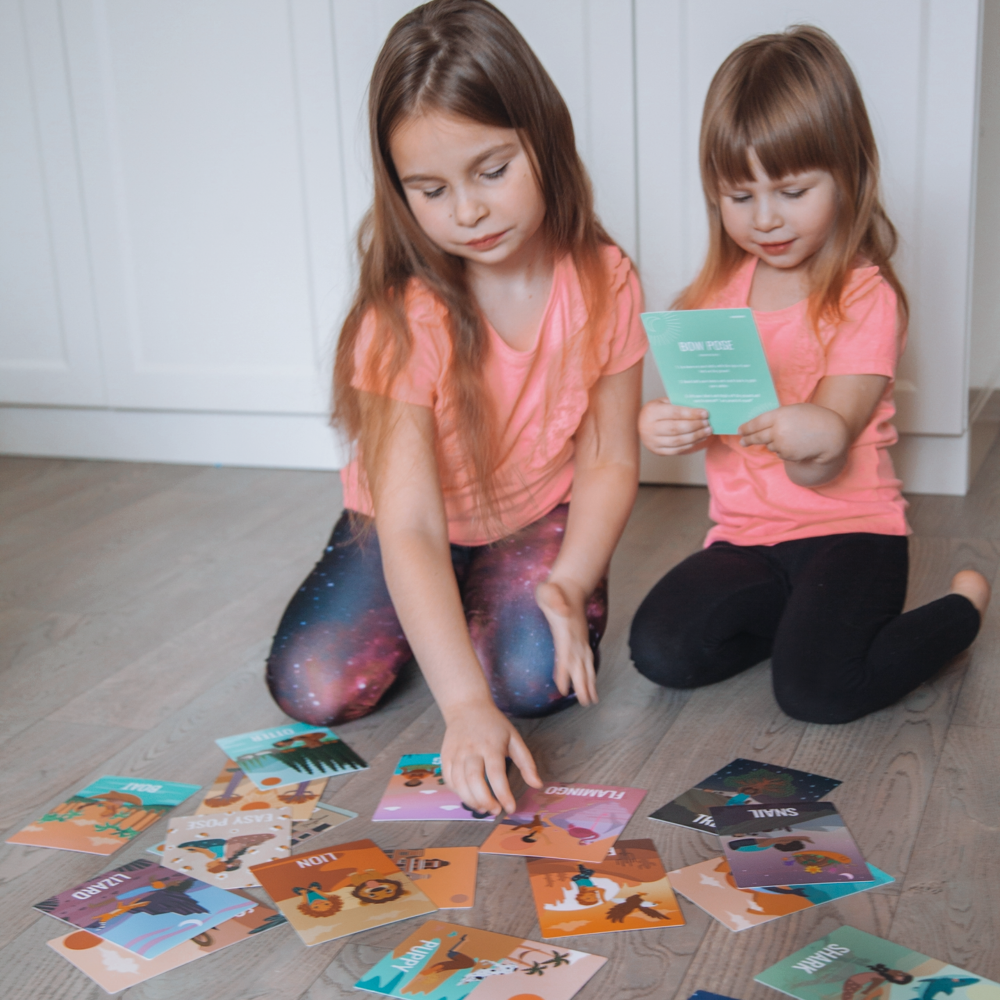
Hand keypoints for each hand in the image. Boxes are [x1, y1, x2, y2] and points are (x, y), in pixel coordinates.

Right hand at [440, 700, 541, 814]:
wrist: (466, 707)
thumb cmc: (493, 724)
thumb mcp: (514, 738)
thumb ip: (526, 763)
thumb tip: (537, 785)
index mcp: (491, 744)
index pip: (496, 773)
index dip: (503, 794)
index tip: (511, 808)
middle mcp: (471, 749)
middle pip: (474, 779)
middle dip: (485, 800)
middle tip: (496, 811)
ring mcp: (456, 753)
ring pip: (459, 782)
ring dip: (471, 800)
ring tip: (484, 808)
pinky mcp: (445, 756)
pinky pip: (449, 780)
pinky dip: (458, 793)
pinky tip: (470, 797)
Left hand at [536, 579, 598, 705]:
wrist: (570, 585)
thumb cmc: (554, 590)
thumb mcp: (548, 591)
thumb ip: (554, 600)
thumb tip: (563, 610)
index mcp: (565, 630)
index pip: (565, 655)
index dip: (564, 673)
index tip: (563, 690)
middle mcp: (576, 637)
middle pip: (580, 664)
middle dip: (583, 684)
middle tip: (587, 703)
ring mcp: (581, 639)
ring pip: (586, 664)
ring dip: (589, 682)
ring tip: (592, 701)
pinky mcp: (581, 640)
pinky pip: (587, 660)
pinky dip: (589, 673)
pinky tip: (590, 685)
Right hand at [639, 398, 711, 454]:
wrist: (642, 425)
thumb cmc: (657, 410)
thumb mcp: (664, 402)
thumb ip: (679, 404)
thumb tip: (700, 408)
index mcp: (651, 412)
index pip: (674, 413)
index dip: (691, 414)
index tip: (705, 413)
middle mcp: (649, 428)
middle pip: (676, 428)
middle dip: (695, 426)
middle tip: (707, 423)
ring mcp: (652, 442)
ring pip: (678, 441)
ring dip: (696, 436)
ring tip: (707, 431)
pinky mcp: (657, 451)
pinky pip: (677, 450)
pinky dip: (690, 444)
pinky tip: (699, 439)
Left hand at [738, 403, 848, 463]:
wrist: (831, 435)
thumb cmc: (814, 418)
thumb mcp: (795, 410)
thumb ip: (778, 416)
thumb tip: (762, 425)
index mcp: (779, 415)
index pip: (756, 422)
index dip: (746, 428)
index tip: (740, 430)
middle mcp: (778, 430)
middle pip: (757, 437)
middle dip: (748, 440)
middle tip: (742, 441)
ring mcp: (782, 443)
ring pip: (769, 445)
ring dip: (773, 443)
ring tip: (788, 438)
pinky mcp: (787, 455)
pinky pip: (779, 453)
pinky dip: (783, 450)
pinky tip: (795, 444)